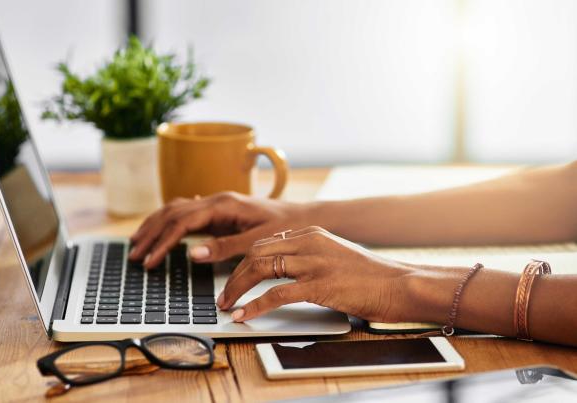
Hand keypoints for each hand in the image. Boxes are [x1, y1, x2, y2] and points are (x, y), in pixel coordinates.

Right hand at [129, 192, 312, 268]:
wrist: (302, 217)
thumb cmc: (284, 228)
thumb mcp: (257, 241)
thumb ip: (225, 247)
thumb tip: (192, 253)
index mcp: (223, 205)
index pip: (182, 222)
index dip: (162, 242)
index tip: (150, 261)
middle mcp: (216, 200)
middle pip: (172, 213)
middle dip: (151, 234)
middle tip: (134, 255)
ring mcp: (216, 203)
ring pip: (176, 209)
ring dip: (155, 225)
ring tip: (137, 243)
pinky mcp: (219, 211)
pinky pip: (186, 212)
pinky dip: (168, 221)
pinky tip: (160, 228)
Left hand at [218, 226, 417, 322]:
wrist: (399, 284)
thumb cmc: (370, 275)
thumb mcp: (335, 255)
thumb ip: (309, 256)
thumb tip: (282, 271)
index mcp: (311, 233)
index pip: (265, 243)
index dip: (243, 261)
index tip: (233, 277)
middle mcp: (309, 242)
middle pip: (257, 252)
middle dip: (234, 275)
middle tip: (224, 294)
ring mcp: (314, 262)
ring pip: (261, 268)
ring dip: (238, 288)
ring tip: (227, 304)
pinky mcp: (320, 284)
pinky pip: (276, 294)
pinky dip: (255, 305)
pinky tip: (245, 314)